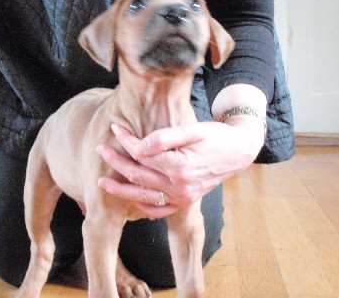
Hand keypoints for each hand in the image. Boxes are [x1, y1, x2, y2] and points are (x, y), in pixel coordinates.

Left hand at [96, 120, 263, 218]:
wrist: (238, 151)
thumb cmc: (214, 136)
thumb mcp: (192, 130)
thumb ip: (164, 138)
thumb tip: (138, 147)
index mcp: (180, 166)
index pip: (142, 154)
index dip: (125, 140)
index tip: (115, 128)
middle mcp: (180, 187)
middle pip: (137, 176)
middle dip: (116, 162)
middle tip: (100, 150)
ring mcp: (182, 198)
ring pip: (142, 196)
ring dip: (120, 190)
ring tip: (101, 182)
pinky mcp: (184, 202)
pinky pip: (158, 210)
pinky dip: (142, 205)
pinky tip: (130, 196)